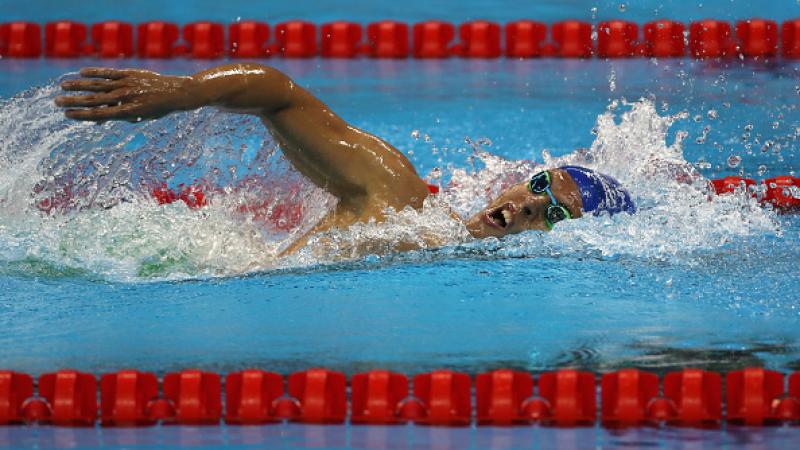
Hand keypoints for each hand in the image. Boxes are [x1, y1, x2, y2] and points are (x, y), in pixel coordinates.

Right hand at [55, 67, 196, 121]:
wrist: (177, 93)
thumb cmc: (158, 108)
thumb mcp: (141, 116)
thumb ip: (122, 116)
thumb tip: (100, 119)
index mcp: (129, 112)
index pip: (100, 114)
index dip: (82, 115)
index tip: (67, 114)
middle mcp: (126, 97)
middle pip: (95, 99)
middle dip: (74, 101)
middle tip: (56, 101)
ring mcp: (127, 84)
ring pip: (98, 85)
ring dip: (79, 86)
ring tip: (63, 86)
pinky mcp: (130, 74)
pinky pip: (109, 73)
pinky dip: (95, 72)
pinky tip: (82, 72)